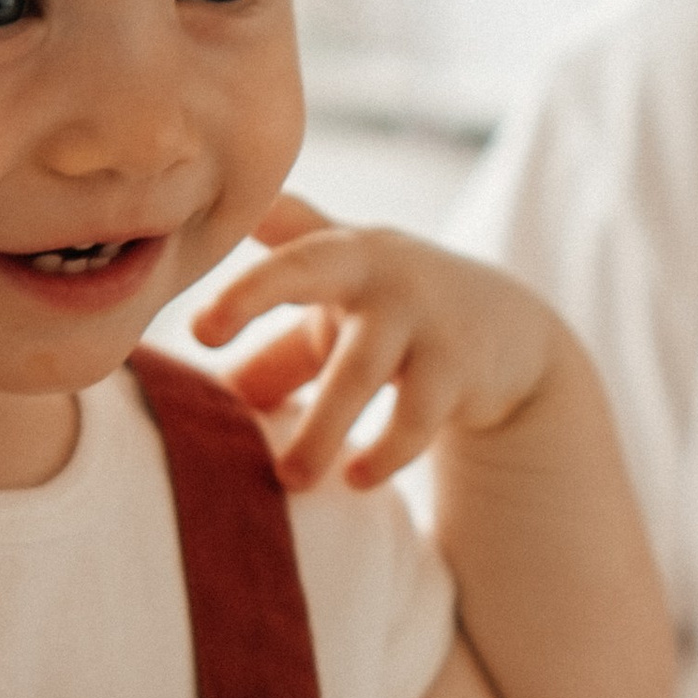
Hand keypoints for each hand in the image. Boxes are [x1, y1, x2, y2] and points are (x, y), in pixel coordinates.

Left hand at [191, 195, 560, 491]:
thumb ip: (267, 354)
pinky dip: (383, 452)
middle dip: (253, 290)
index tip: (188, 242)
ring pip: (359, 368)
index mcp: (331, 250)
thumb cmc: (390, 318)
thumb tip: (195, 413)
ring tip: (290, 478)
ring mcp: (417, 313)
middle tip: (202, 329)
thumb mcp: (334, 318)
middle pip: (306, 267)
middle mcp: (371, 266)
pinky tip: (355, 479)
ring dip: (320, 427)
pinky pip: (413, 416)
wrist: (509, 333)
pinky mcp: (455, 366)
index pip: (278, 221)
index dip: (236, 218)